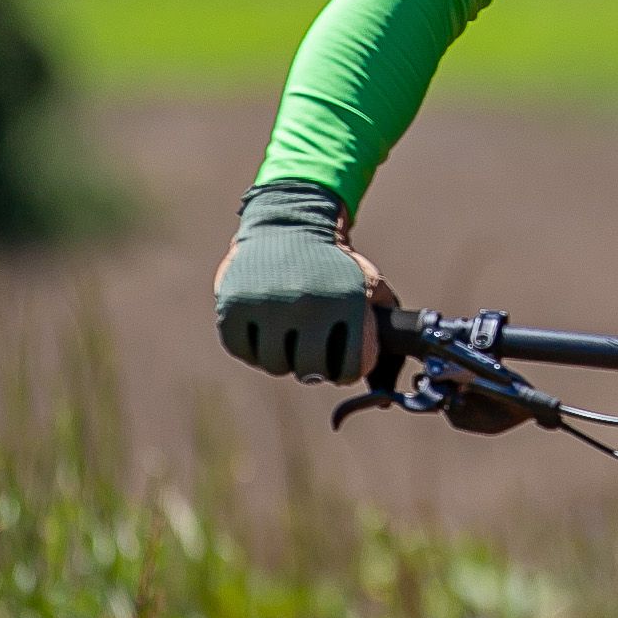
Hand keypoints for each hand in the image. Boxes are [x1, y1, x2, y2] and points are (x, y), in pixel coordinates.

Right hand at [214, 181, 397, 382]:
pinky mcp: (233, 304)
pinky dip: (252, 346)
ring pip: (275, 364)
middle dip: (315, 366)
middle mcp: (308, 304)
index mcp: (348, 301)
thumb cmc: (336, 265)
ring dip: (283, 356)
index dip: (348, 370)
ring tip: (289, 336)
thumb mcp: (370, 286)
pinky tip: (264, 329)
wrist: (290, 221)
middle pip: (311, 372)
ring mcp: (268, 304)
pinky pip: (242, 350)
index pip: (351, 368)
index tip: (344, 361)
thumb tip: (381, 396)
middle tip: (313, 349)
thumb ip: (383, 331)